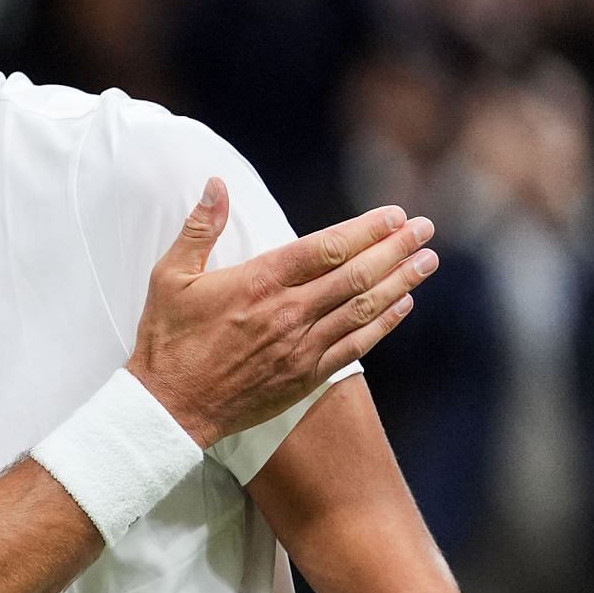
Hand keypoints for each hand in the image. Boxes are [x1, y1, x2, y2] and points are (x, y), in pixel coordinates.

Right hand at [128, 178, 436, 446]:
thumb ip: (199, 228)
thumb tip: (216, 184)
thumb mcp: (170, 276)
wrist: (169, 408)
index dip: (365, 229)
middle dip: (395, 248)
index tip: (394, 215)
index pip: (326, 248)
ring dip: (399, 282)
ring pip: (362, 308)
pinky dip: (383, 324)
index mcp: (257, 283)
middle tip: (426, 228)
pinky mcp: (304, 376)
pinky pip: (355, 346)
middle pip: (355, 275)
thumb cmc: (167, 340)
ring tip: (427, 261)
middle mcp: (287, 313)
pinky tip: (401, 306)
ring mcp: (300, 347)